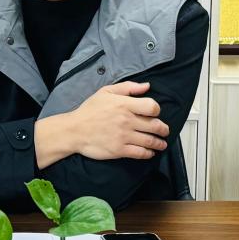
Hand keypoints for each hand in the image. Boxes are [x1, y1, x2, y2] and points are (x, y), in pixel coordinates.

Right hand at [35, 81, 167, 167]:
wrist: (74, 130)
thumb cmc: (89, 110)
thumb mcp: (105, 92)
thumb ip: (128, 87)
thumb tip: (146, 86)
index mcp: (124, 104)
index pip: (152, 107)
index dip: (157, 110)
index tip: (155, 114)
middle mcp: (126, 120)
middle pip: (155, 125)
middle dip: (163, 129)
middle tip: (164, 131)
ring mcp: (124, 136)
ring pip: (150, 141)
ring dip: (159, 143)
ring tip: (161, 144)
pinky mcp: (120, 150)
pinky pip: (140, 153)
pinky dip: (148, 153)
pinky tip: (149, 152)